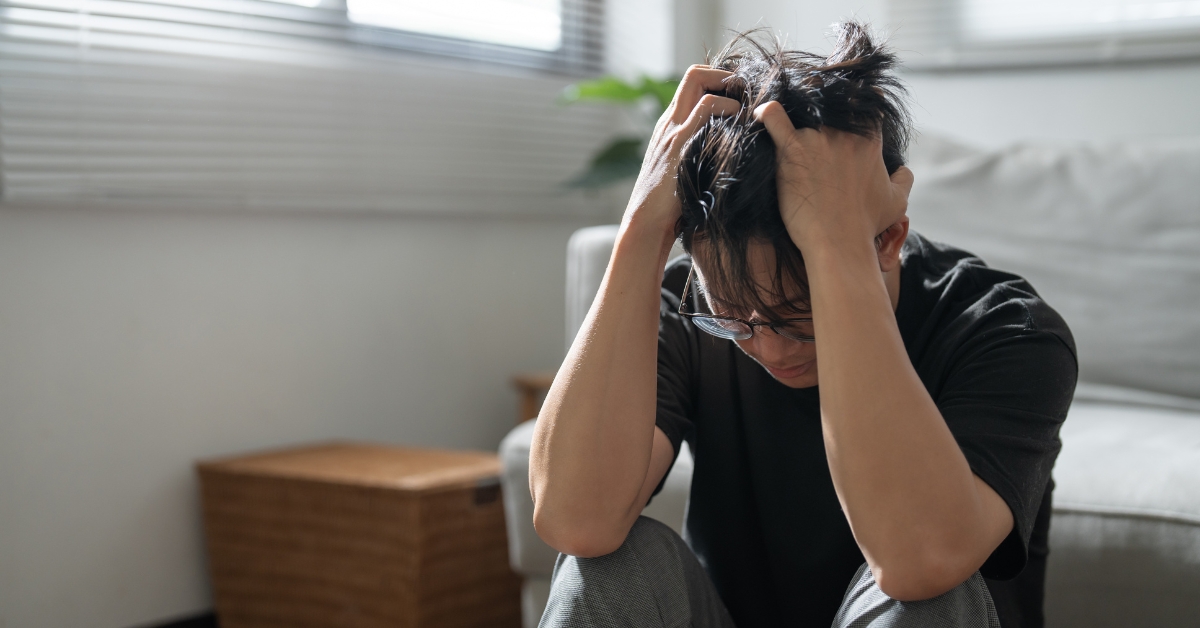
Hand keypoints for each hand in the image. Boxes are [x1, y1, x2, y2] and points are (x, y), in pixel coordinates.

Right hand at [622, 66, 739, 236]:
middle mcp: (669, 122)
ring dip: (727, 88)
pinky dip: (726, 107)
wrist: (646, 222)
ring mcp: (672, 130)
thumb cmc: (669, 204)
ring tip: (745, 106)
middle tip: (745, 93)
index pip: (691, 84)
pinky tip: (738, 122)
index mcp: (669, 127)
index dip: (717, 81)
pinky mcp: (679, 143)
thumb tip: (728, 153)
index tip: (738, 96)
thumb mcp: (685, 171)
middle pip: (693, 75)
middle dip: (723, 76)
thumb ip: (699, 155)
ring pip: (697, 83)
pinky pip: (704, 109)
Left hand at [753, 101, 913, 253]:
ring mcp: (817, 138)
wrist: (839, 242)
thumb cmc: (867, 225)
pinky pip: (774, 119)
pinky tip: (762, 113)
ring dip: (797, 118)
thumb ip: (904, 179)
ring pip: (803, 111)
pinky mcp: (791, 150)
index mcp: (870, 140)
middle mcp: (845, 132)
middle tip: (815, 128)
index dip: (858, 104)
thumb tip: (903, 170)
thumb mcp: (898, 202)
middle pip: (832, 104)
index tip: (848, 113)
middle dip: (824, 110)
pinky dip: (767, 113)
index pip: (868, 103)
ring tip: (790, 129)